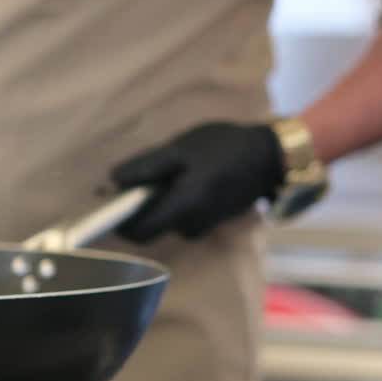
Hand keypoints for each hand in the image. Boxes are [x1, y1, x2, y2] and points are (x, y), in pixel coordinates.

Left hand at [110, 122, 284, 242]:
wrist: (270, 157)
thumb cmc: (225, 148)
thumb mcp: (182, 149)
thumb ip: (147, 166)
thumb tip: (112, 181)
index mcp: (184, 206)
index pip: (140, 232)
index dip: (120, 222)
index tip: (111, 202)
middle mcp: (191, 224)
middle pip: (149, 229)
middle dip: (139, 207)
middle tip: (136, 179)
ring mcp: (201, 226)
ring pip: (164, 221)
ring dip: (157, 201)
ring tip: (168, 172)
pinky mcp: (207, 222)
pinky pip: (178, 216)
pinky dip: (173, 201)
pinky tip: (184, 179)